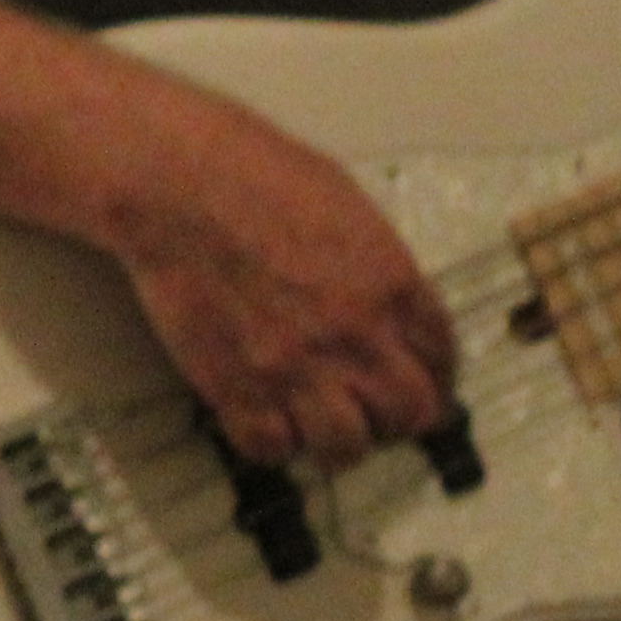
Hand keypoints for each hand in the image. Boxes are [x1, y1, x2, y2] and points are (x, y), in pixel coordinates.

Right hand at [103, 85, 454, 470]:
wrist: (177, 183)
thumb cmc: (255, 172)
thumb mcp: (347, 206)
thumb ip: (377, 265)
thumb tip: (384, 301)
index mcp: (393, 286)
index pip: (443, 360)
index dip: (432, 378)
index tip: (414, 381)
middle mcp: (359, 337)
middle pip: (410, 416)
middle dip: (393, 417)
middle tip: (366, 408)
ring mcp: (297, 368)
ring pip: (347, 447)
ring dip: (335, 439)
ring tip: (312, 422)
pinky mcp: (237, 387)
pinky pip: (271, 448)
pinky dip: (271, 443)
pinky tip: (262, 420)